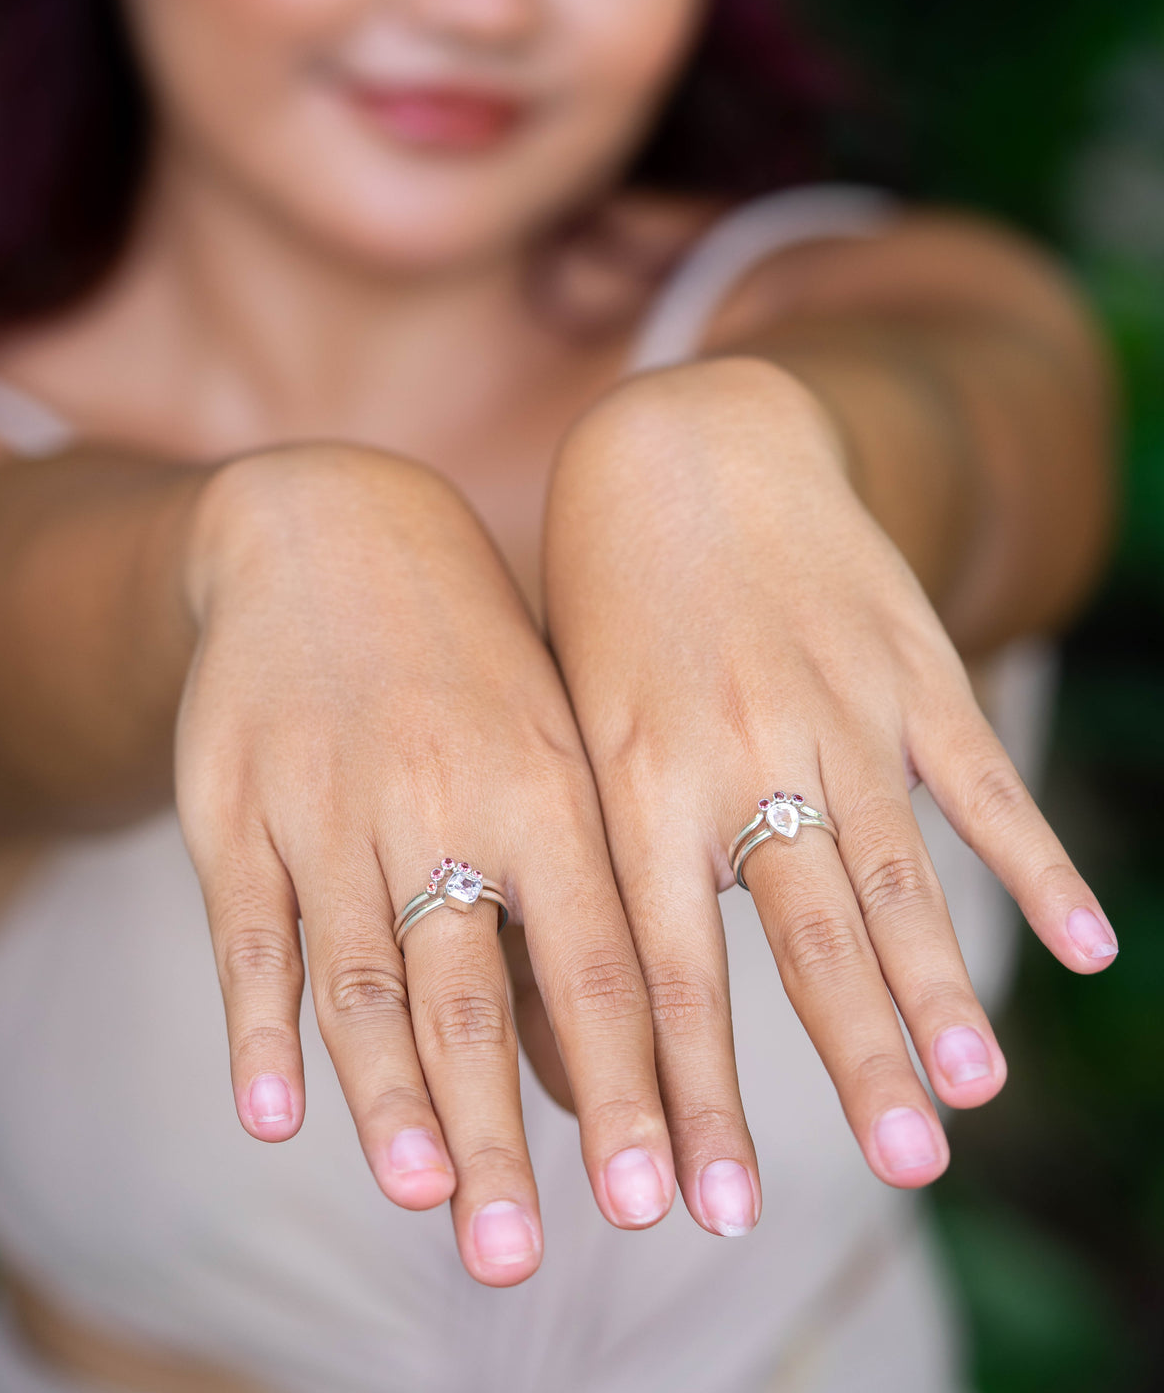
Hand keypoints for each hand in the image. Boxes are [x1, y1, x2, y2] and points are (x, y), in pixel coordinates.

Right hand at [176, 444, 673, 1286]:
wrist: (329, 532)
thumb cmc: (470, 674)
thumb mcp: (549, 756)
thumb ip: (572, 909)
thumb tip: (602, 1083)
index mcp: (551, 788)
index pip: (606, 962)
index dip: (638, 1085)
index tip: (668, 1200)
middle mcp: (448, 799)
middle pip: (476, 992)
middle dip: (501, 1131)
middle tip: (517, 1255)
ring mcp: (334, 801)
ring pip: (365, 971)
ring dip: (391, 1095)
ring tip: (422, 1197)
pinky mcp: (237, 804)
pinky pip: (248, 927)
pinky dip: (260, 1023)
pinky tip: (273, 1111)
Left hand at [543, 357, 1117, 1230]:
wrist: (685, 450)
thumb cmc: (604, 613)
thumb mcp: (572, 731)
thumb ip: (599, 866)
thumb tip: (591, 1034)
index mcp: (633, 780)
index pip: (659, 969)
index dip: (679, 1093)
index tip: (687, 1205)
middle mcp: (737, 750)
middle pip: (800, 935)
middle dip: (844, 1062)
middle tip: (890, 1172)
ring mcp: (833, 704)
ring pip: (895, 869)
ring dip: (935, 986)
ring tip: (969, 1095)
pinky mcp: (904, 663)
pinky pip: (975, 776)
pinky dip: (1034, 860)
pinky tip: (1084, 944)